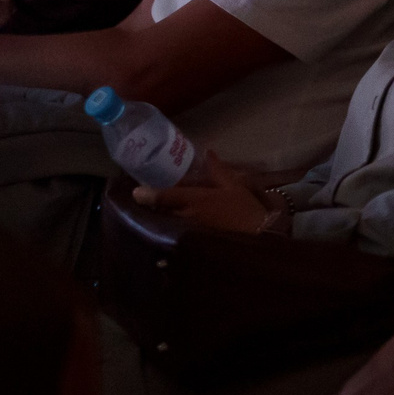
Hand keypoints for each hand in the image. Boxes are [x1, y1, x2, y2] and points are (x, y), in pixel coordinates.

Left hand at [133, 151, 274, 234]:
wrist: (258, 236)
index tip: (136, 192)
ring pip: (166, 222)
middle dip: (153, 204)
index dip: (148, 194)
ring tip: (154, 211)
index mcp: (195, 200)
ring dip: (159, 216)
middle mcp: (186, 216)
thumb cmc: (245, 209)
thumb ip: (218, 170)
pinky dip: (168, 226)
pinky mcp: (191, 241)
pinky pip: (174, 231)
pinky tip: (170, 224)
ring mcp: (187, 231)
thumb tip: (207, 153)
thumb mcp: (234, 186)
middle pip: (161, 210)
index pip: (165, 195)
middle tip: (145, 198)